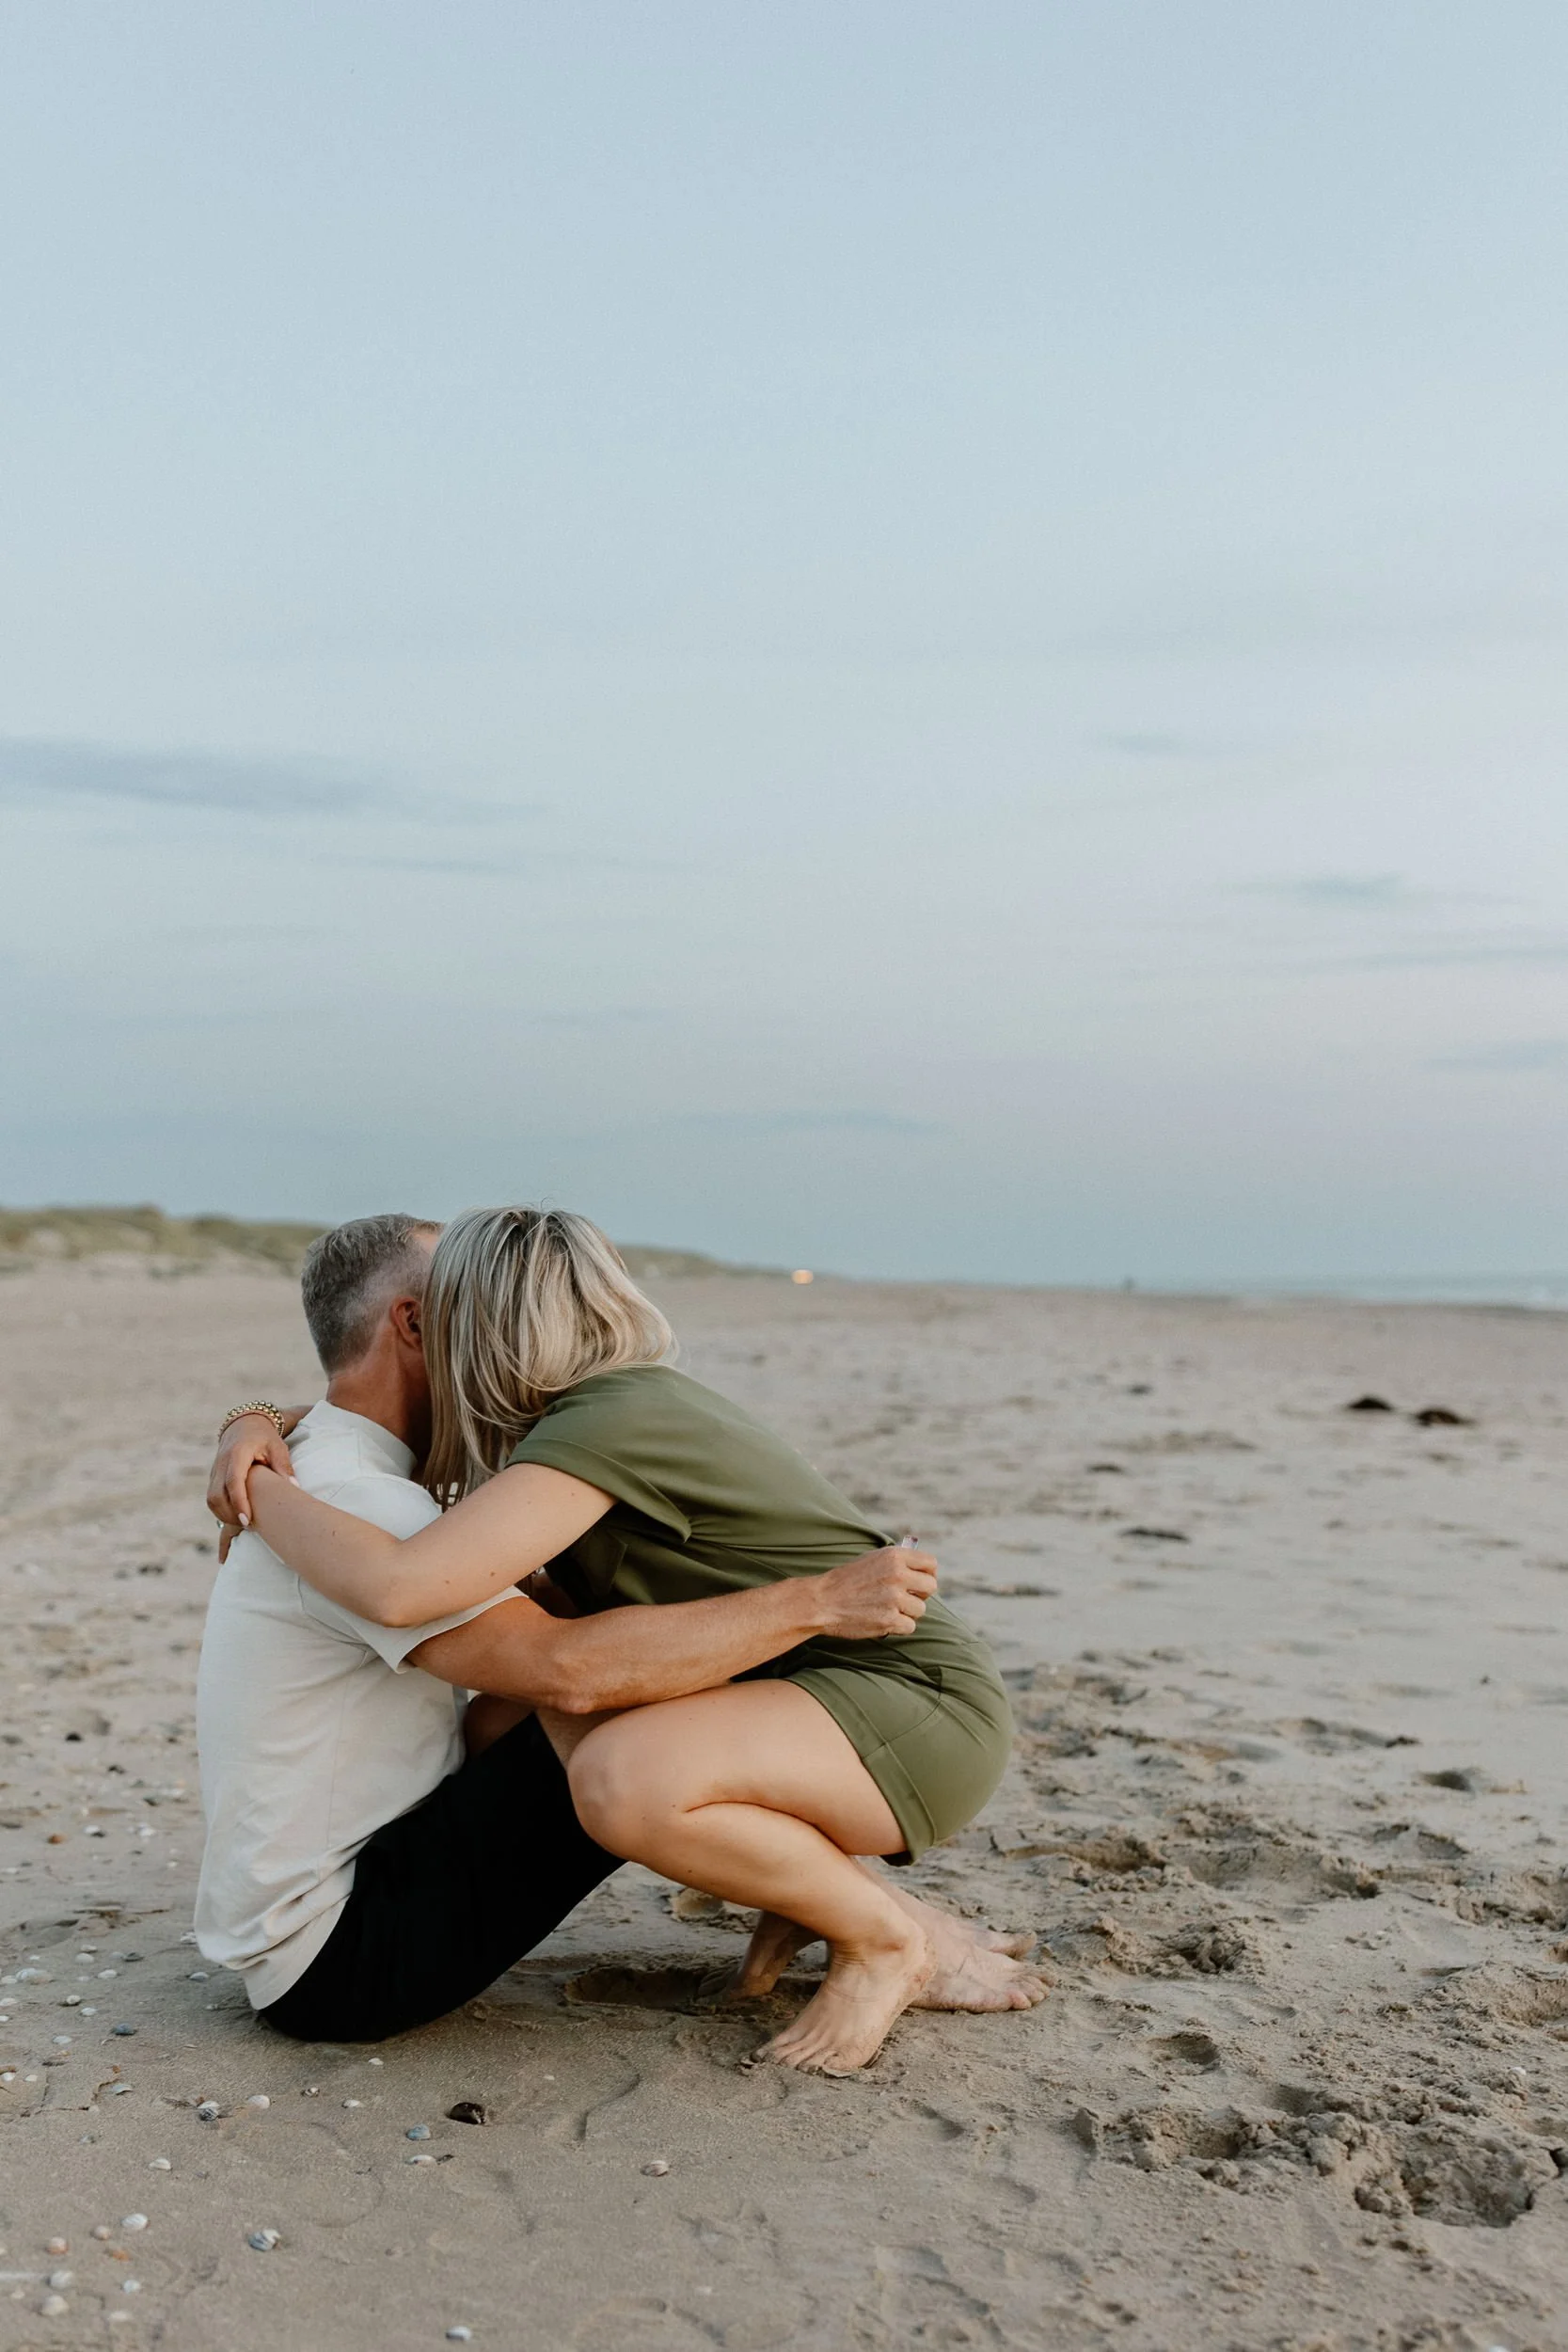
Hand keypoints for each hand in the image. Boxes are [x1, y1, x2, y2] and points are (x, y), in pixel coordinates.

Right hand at [206, 1413, 296, 1559]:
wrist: (244, 1425)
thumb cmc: (265, 1437)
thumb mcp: (278, 1447)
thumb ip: (283, 1467)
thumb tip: (294, 1487)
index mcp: (237, 1453)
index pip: (233, 1481)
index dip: (239, 1502)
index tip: (247, 1521)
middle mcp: (221, 1462)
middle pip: (217, 1495)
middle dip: (230, 1514)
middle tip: (250, 1526)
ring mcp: (214, 1470)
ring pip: (211, 1499)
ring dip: (224, 1515)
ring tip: (245, 1524)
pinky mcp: (213, 1476)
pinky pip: (211, 1498)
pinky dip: (221, 1511)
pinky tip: (237, 1517)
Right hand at [814, 1545, 937, 1640]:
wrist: (822, 1601)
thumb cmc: (846, 1580)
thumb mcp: (871, 1559)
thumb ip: (897, 1561)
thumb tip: (921, 1567)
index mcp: (894, 1556)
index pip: (931, 1563)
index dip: (927, 1574)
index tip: (919, 1581)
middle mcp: (897, 1575)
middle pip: (931, 1587)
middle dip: (920, 1594)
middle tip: (905, 1598)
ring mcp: (894, 1598)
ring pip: (920, 1609)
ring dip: (907, 1612)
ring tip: (888, 1609)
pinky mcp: (889, 1620)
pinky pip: (910, 1626)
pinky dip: (898, 1626)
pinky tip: (883, 1620)